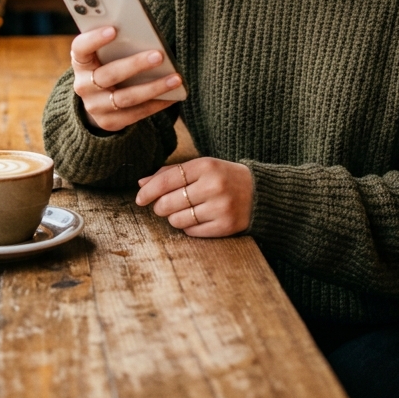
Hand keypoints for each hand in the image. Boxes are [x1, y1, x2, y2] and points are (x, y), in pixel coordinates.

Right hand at [71, 26, 181, 131]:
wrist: (97, 98)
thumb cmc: (108, 64)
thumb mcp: (104, 53)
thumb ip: (118, 43)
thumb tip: (146, 34)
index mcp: (81, 62)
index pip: (81, 48)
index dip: (94, 39)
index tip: (113, 29)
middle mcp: (83, 85)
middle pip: (108, 75)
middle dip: (135, 65)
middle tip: (159, 55)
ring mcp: (95, 106)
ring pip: (125, 98)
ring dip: (153, 88)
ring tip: (175, 79)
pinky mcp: (109, 122)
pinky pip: (135, 114)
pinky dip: (156, 104)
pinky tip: (173, 96)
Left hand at [136, 157, 252, 237]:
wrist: (259, 192)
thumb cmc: (223, 177)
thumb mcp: (201, 167)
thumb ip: (171, 173)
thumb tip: (141, 183)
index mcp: (206, 166)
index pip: (166, 180)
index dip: (148, 191)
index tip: (139, 198)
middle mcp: (213, 185)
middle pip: (168, 203)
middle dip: (160, 207)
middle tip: (164, 205)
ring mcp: (220, 207)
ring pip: (177, 220)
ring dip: (174, 218)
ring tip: (185, 211)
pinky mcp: (225, 226)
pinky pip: (191, 232)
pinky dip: (188, 227)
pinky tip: (198, 218)